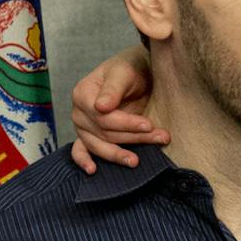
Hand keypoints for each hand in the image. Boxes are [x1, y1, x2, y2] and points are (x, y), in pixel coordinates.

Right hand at [68, 47, 163, 173]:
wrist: (137, 73)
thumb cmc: (130, 69)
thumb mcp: (124, 72)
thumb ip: (113, 88)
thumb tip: (100, 107)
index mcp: (82, 94)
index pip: (104, 117)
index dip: (126, 123)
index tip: (149, 125)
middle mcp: (79, 113)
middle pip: (105, 133)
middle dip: (134, 137)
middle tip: (161, 137)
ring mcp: (82, 128)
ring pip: (100, 146)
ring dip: (120, 154)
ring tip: (138, 160)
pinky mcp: (89, 137)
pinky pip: (81, 152)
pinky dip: (85, 161)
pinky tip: (93, 171)